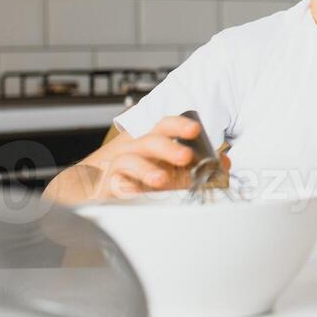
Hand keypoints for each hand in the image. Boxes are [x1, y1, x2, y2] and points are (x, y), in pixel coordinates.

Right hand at [53, 116, 230, 202]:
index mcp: (151, 142)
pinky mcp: (107, 185)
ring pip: (130, 160)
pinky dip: (122, 186)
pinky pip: (113, 183)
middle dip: (168, 147)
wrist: (91, 186)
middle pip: (150, 140)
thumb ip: (194, 165)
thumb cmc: (133, 173)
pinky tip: (131, 190)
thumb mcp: (166, 166)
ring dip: (147, 169)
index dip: (179, 125)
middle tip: (185, 157)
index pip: (165, 126)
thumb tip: (224, 163)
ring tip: (160, 179)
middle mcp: (135, 149)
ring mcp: (119, 166)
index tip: (195, 130)